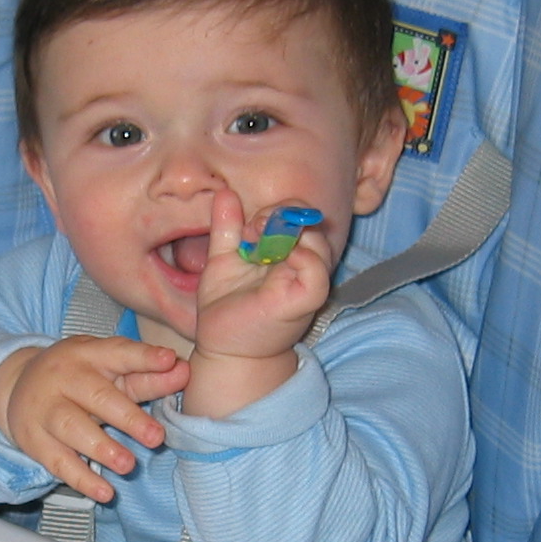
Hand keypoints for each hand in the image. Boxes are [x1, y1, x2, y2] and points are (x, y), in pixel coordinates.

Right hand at [0, 336, 188, 501]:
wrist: (18, 384)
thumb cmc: (78, 377)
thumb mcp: (108, 367)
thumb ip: (146, 373)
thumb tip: (185, 371)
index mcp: (88, 354)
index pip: (119, 353)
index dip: (144, 358)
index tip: (169, 361)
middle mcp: (64, 377)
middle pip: (96, 396)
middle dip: (128, 417)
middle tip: (156, 437)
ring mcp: (45, 409)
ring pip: (72, 428)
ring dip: (102, 448)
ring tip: (128, 465)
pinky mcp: (34, 439)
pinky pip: (58, 461)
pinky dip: (81, 479)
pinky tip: (104, 491)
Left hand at [183, 189, 329, 416]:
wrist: (224, 349)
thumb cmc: (226, 309)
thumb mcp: (223, 260)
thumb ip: (226, 228)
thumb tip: (225, 192)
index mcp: (287, 254)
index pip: (299, 216)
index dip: (277, 210)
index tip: (248, 223)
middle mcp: (302, 266)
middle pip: (312, 222)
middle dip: (283, 213)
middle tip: (254, 226)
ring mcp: (307, 283)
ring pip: (318, 242)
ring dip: (287, 232)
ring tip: (257, 242)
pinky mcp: (306, 300)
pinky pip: (315, 269)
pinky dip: (297, 256)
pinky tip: (270, 261)